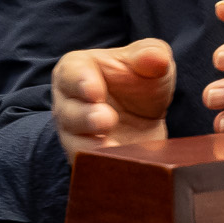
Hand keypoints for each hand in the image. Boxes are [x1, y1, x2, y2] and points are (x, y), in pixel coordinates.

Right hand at [53, 39, 175, 158]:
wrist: (145, 120)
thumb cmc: (139, 82)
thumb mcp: (150, 61)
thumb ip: (150, 54)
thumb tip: (155, 58)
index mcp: (76, 71)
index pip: (71, 74)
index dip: (81, 82)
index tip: (95, 91)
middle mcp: (68, 104)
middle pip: (68, 112)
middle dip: (85, 117)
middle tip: (106, 119)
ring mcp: (74, 136)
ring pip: (75, 143)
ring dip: (93, 146)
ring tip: (112, 147)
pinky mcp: (87, 162)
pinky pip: (89, 167)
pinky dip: (103, 167)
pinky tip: (119, 164)